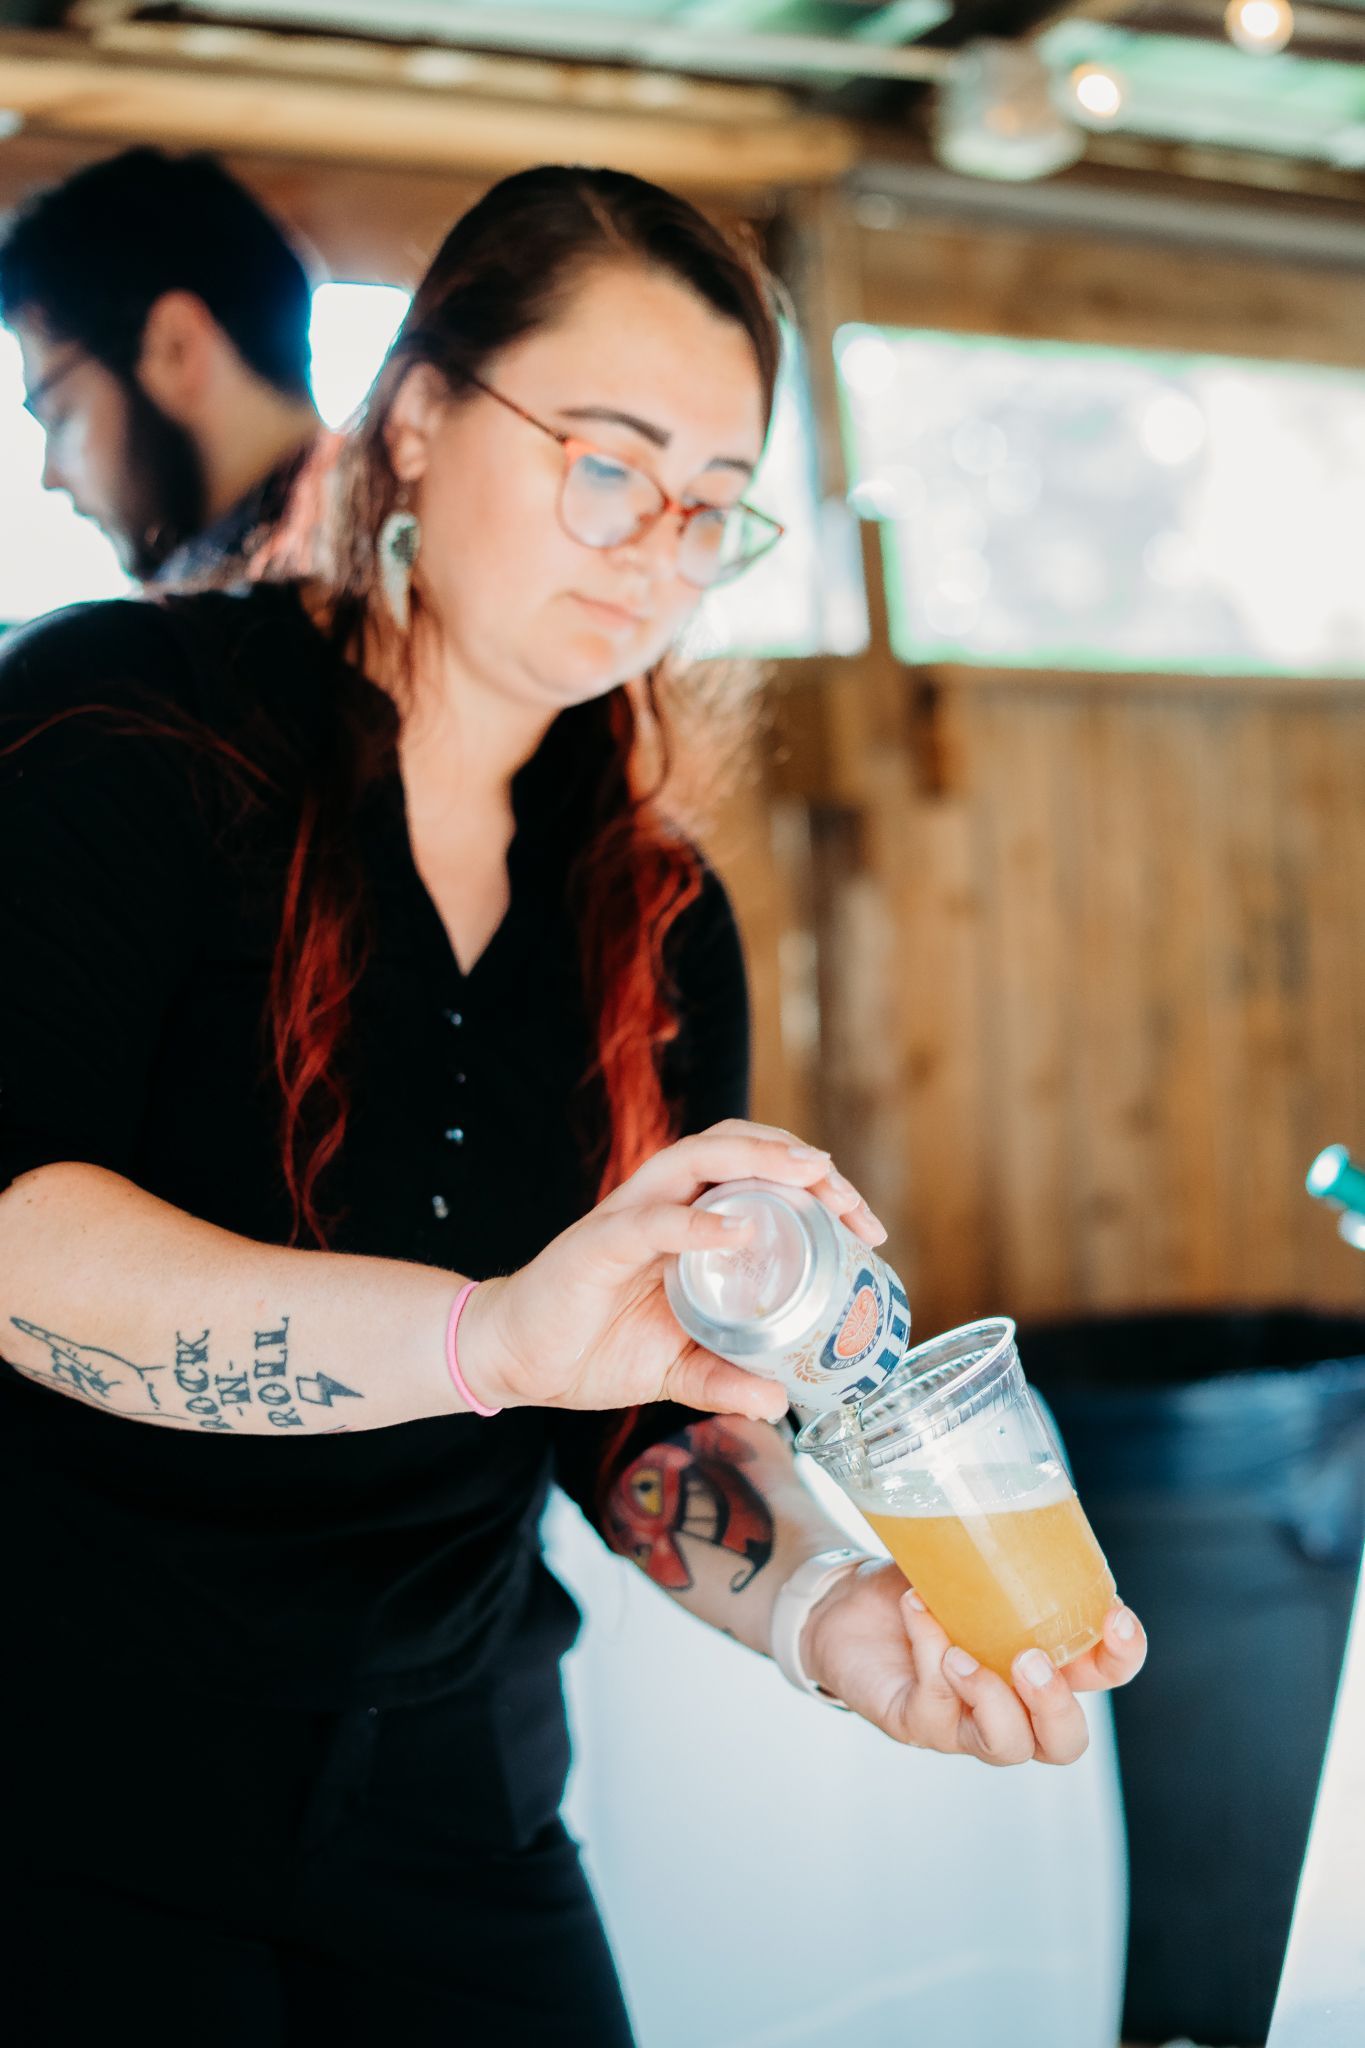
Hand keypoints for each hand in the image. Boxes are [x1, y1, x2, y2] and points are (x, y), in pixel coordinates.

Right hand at [459, 1120, 885, 1418]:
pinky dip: (696, 1223)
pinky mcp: (598, 1245)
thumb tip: (780, 1402)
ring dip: (758, 1160)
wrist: (515, 1360)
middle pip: (738, 1149)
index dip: (817, 1188)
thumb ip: (725, 1379)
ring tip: (808, 1176)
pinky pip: (651, 1222)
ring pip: (698, 1158)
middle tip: (847, 1196)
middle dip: (800, 1161)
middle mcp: (664, 1205)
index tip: (866, 1227)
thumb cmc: (593, 1348)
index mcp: (689, 1223)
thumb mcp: (677, 1369)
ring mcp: (630, 1218)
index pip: (759, 1177)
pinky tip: (736, 1230)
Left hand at [803, 1559, 1146, 1765]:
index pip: (1104, 1674)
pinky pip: (934, 1707)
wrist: (844, 1602)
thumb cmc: (919, 1583)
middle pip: (1066, 1742)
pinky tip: (917, 1611)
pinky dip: (929, 1653)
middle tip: (1030, 1658)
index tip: (1115, 1617)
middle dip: (1057, 1706)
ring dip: (992, 1698)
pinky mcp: (917, 1724)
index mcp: (1044, 1659)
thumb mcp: (968, 1561)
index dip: (1123, 1657)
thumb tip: (1024, 1502)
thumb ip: (1001, 1552)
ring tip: (961, 1651)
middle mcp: (1014, 1702)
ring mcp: (965, 1723)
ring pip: (1008, 1747)